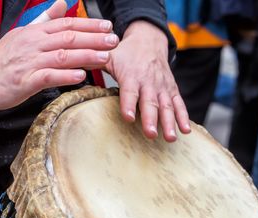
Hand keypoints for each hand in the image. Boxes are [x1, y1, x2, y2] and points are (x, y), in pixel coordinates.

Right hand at [0, 1, 118, 109]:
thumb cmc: (1, 59)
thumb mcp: (22, 34)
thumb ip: (44, 20)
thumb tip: (61, 3)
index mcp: (34, 33)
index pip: (66, 25)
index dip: (88, 25)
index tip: (107, 26)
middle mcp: (33, 44)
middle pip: (68, 38)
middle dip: (93, 38)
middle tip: (113, 40)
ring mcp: (29, 62)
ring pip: (62, 56)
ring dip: (85, 55)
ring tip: (105, 57)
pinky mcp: (24, 81)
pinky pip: (48, 77)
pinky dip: (65, 76)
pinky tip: (80, 75)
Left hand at [105, 21, 190, 141]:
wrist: (149, 40)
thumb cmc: (125, 53)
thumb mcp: (109, 56)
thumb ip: (94, 64)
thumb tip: (72, 70)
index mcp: (132, 75)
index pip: (130, 91)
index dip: (128, 104)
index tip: (127, 117)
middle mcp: (149, 82)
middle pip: (150, 102)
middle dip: (150, 119)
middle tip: (150, 134)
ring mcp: (162, 87)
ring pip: (166, 106)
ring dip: (169, 122)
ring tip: (169, 137)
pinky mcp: (171, 90)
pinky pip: (179, 103)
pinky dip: (183, 116)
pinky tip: (185, 130)